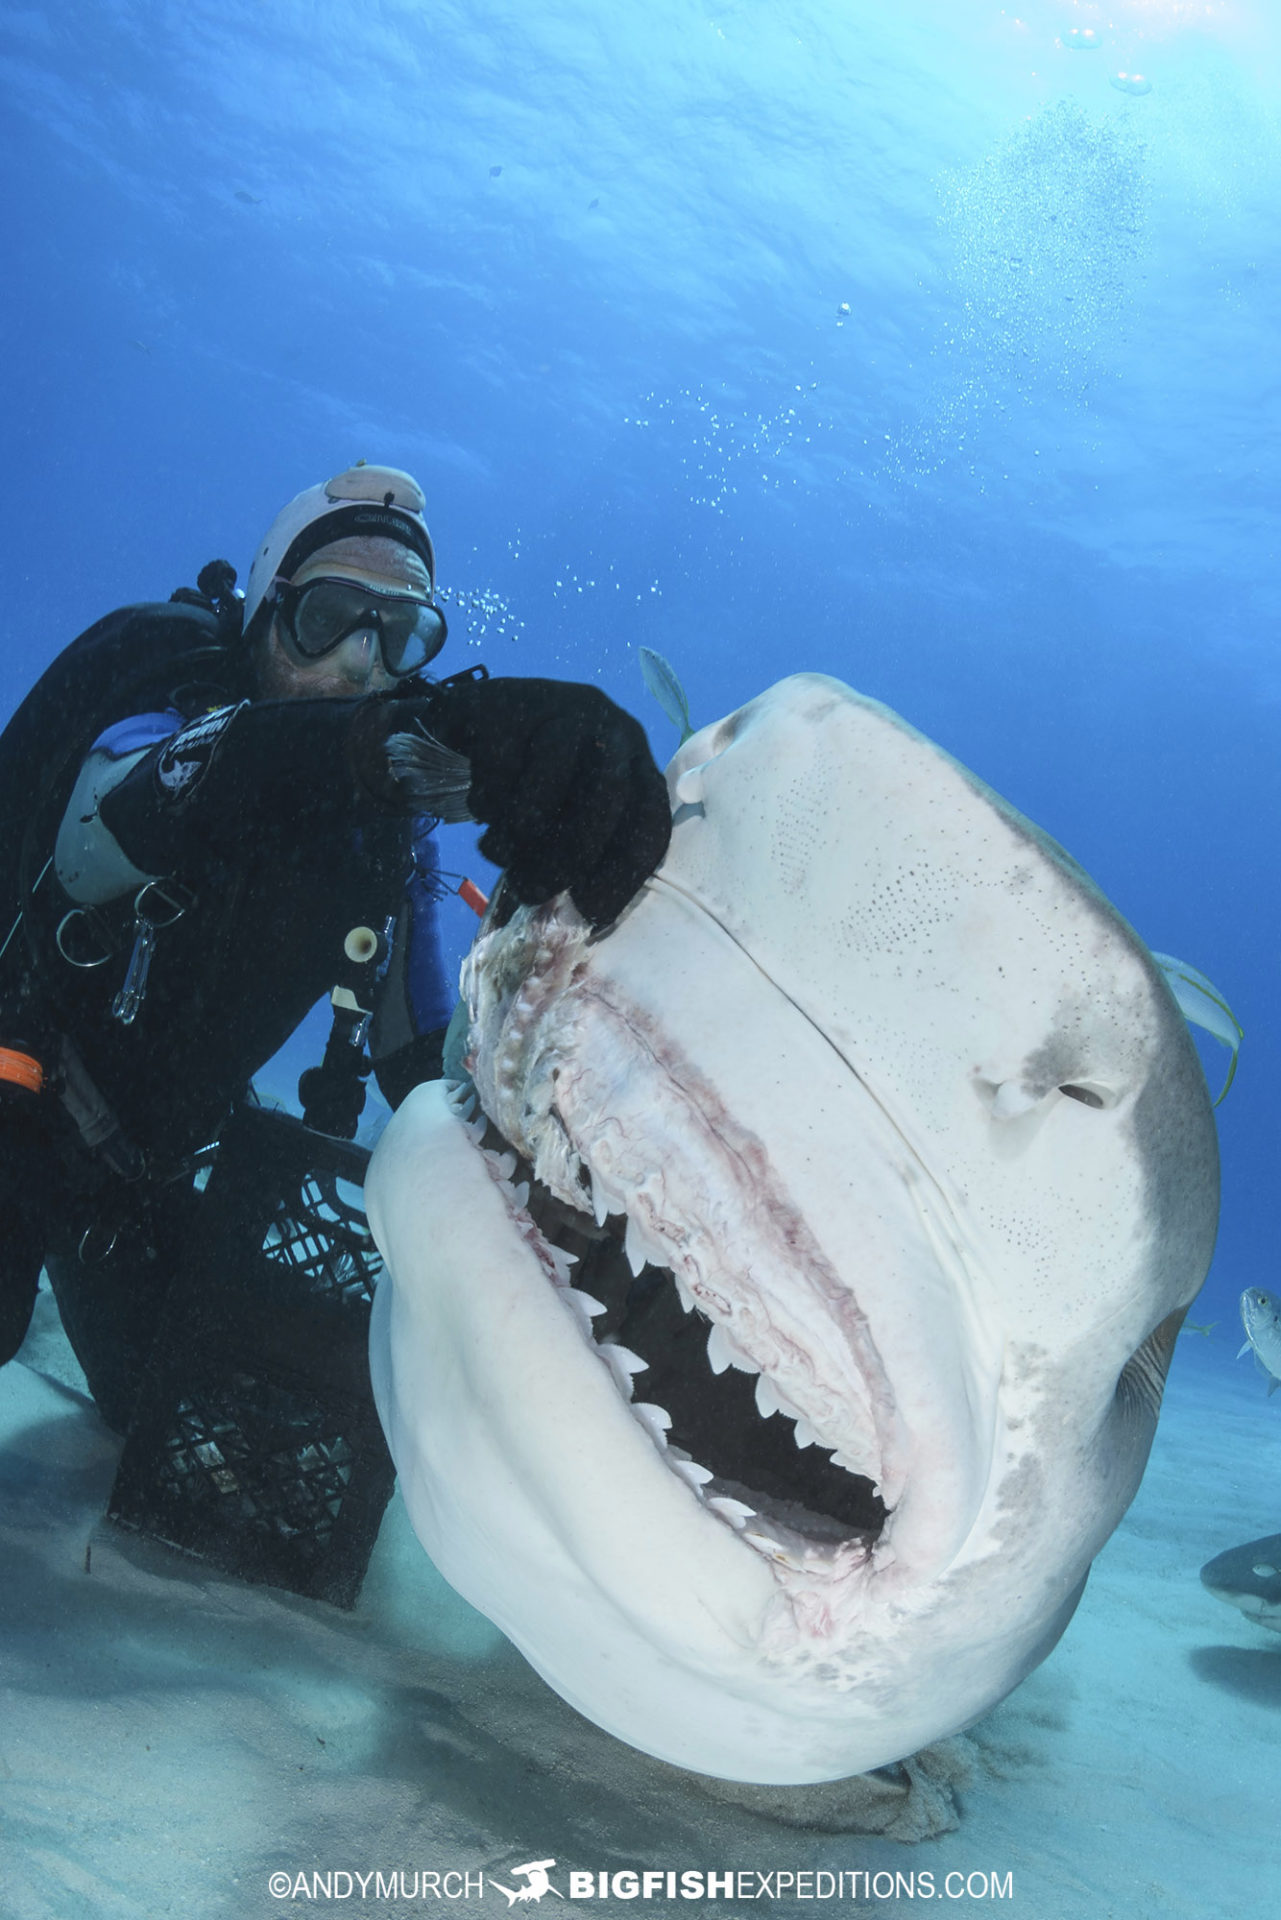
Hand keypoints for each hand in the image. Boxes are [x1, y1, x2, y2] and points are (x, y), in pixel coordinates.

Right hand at [427, 676, 671, 925]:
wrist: (478, 722)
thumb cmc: (532, 786)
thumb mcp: (566, 819)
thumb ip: (580, 858)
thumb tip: (578, 919)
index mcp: (637, 767)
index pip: (648, 823)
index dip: (623, 874)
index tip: (589, 912)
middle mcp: (613, 729)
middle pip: (607, 798)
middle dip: (568, 856)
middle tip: (531, 891)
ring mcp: (565, 706)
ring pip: (550, 779)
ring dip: (519, 831)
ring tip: (498, 850)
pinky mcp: (513, 700)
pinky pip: (501, 764)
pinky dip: (487, 801)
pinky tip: (482, 805)